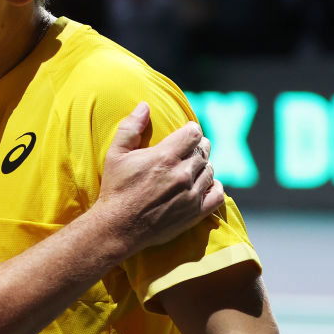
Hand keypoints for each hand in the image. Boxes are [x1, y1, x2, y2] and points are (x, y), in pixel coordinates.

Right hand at [95, 102, 223, 255]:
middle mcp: (182, 173)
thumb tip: (144, 105)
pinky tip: (203, 185)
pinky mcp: (195, 212)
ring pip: (210, 170)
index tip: (185, 134)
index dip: (191, 130)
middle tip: (186, 151)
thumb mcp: (115, 154)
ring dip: (203, 166)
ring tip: (191, 168)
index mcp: (165, 156)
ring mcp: (191, 194)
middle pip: (203, 150)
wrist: (118, 227)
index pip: (194, 133)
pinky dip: (214, 186)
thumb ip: (131, 127)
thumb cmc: (115, 188)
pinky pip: (218, 194)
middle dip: (196, 147)